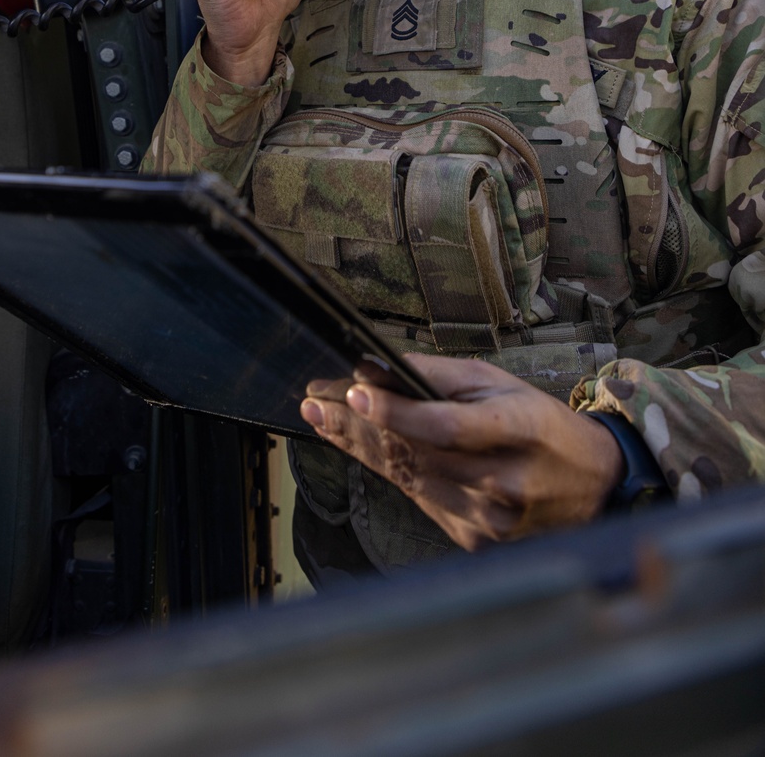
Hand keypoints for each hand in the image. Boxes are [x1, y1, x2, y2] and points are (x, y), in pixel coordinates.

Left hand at [300, 355, 623, 551]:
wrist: (591, 483)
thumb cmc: (540, 423)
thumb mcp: (500, 383)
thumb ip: (438, 376)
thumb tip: (379, 368)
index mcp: (516, 430)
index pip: (446, 425)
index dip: (397, 411)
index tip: (352, 392)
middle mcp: (502, 481)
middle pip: (415, 454)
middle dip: (356, 426)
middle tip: (315, 403)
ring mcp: (489, 519)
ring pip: (409, 480)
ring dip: (360, 447)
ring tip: (324, 417)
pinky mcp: (477, 539)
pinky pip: (423, 501)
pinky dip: (392, 472)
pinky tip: (363, 448)